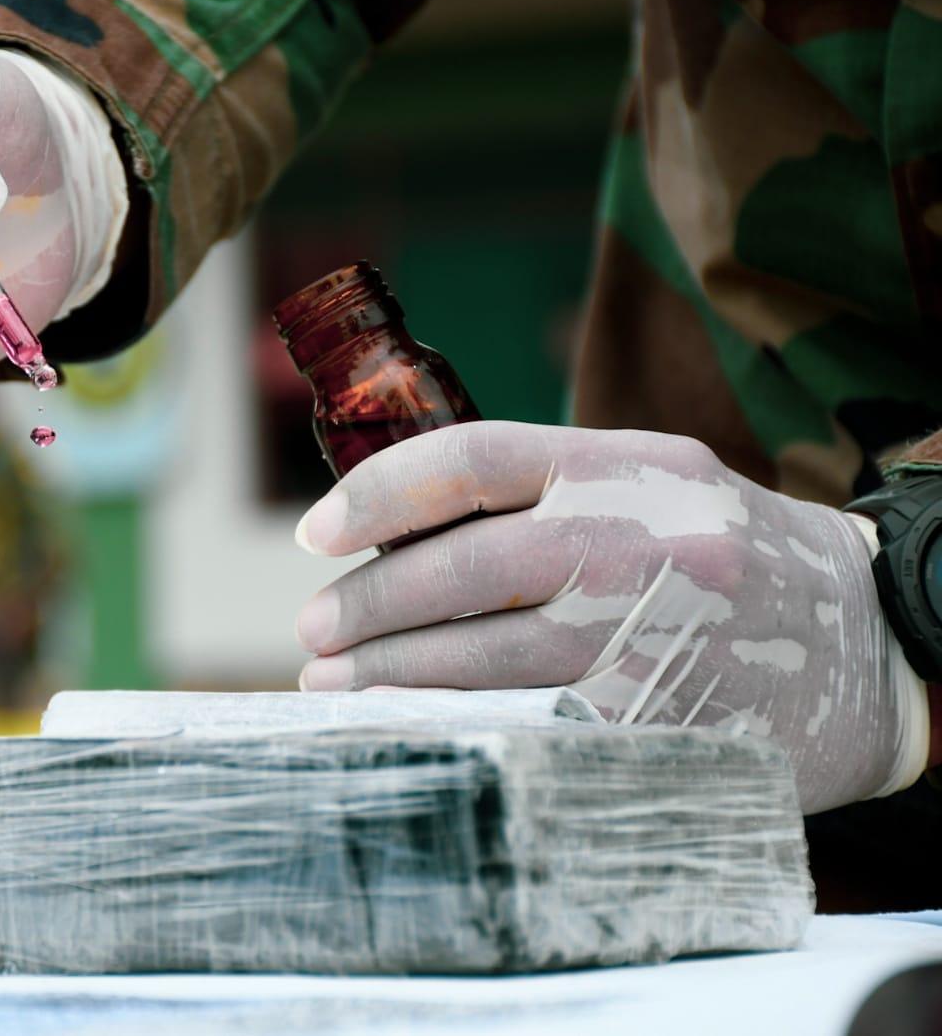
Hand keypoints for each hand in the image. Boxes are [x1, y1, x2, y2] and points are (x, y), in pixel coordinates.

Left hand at [292, 421, 926, 812]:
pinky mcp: (671, 723)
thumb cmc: (730, 559)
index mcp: (630, 466)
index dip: (377, 494)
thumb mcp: (655, 489)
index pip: (475, 456)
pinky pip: (538, 730)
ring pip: (492, 660)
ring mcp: (662, 636)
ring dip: (394, 678)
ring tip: (335, 687)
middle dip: (369, 606)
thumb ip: (544, 496)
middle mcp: (647, 539)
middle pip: (468, 567)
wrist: (878, 642)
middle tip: (312, 632)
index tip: (315, 534)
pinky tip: (415, 735)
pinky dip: (462, 732)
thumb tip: (394, 534)